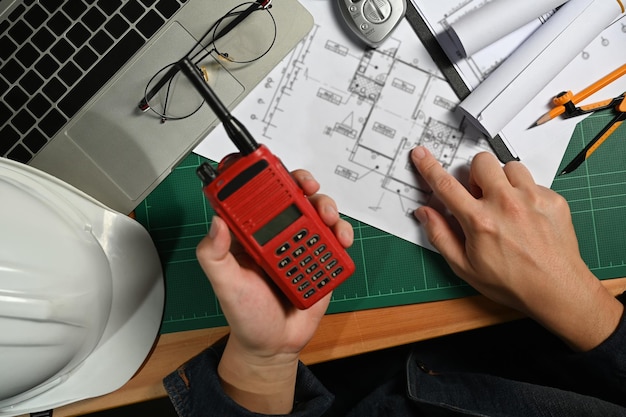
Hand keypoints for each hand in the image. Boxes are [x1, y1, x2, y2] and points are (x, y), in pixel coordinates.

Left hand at [196, 169, 352, 412]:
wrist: (275, 345)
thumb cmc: (246, 315)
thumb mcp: (224, 285)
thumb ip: (214, 255)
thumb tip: (216, 222)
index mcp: (249, 236)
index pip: (254, 198)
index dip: (260, 178)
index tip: (266, 167)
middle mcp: (276, 234)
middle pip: (292, 197)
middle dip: (302, 183)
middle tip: (307, 185)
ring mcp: (301, 245)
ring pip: (317, 213)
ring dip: (325, 206)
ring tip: (327, 216)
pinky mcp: (322, 259)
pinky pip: (335, 239)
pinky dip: (342, 233)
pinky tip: (340, 238)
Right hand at [411, 146, 622, 350]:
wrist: (556, 290)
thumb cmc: (511, 283)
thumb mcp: (464, 267)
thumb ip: (440, 236)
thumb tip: (424, 213)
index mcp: (479, 221)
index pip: (446, 186)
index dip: (429, 167)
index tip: (421, 154)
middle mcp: (505, 204)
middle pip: (481, 162)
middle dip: (475, 174)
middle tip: (480, 196)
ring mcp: (532, 199)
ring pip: (510, 167)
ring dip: (503, 181)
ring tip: (506, 205)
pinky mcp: (552, 200)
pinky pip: (533, 182)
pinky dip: (525, 194)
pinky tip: (526, 216)